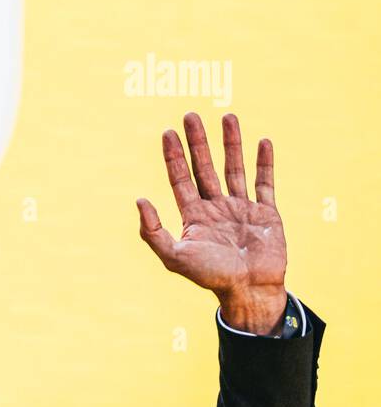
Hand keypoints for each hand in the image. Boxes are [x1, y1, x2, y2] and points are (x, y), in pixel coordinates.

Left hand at [136, 112, 287, 334]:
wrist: (249, 290)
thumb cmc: (210, 277)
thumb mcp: (174, 256)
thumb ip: (153, 231)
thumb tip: (139, 199)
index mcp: (194, 215)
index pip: (181, 178)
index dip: (173, 156)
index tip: (167, 132)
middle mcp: (216, 207)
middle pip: (205, 167)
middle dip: (198, 142)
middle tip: (190, 115)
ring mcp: (242, 208)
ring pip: (234, 168)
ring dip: (231, 143)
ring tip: (227, 116)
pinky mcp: (266, 213)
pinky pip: (265, 183)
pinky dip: (265, 163)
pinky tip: (262, 141)